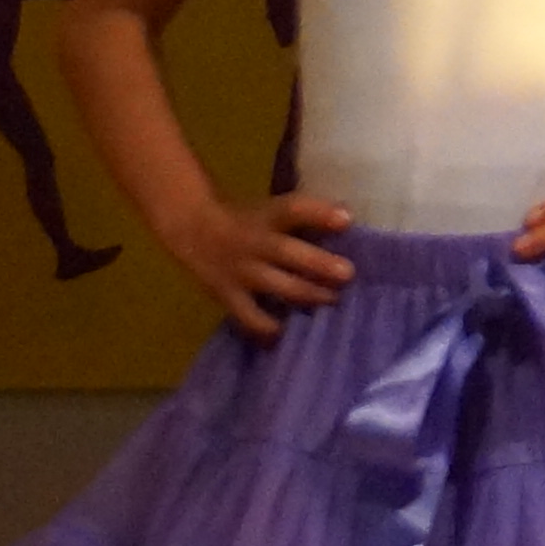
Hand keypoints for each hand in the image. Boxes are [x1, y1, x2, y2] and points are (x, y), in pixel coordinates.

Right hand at [161, 185, 353, 338]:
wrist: (193, 228)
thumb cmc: (249, 219)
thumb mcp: (273, 210)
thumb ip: (306, 220)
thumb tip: (351, 229)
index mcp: (269, 216)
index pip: (294, 210)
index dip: (320, 214)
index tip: (347, 220)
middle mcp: (255, 242)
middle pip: (288, 252)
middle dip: (320, 264)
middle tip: (348, 274)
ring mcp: (240, 271)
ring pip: (276, 285)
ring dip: (306, 295)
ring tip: (331, 301)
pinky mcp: (227, 294)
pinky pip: (249, 315)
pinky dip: (267, 327)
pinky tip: (286, 335)